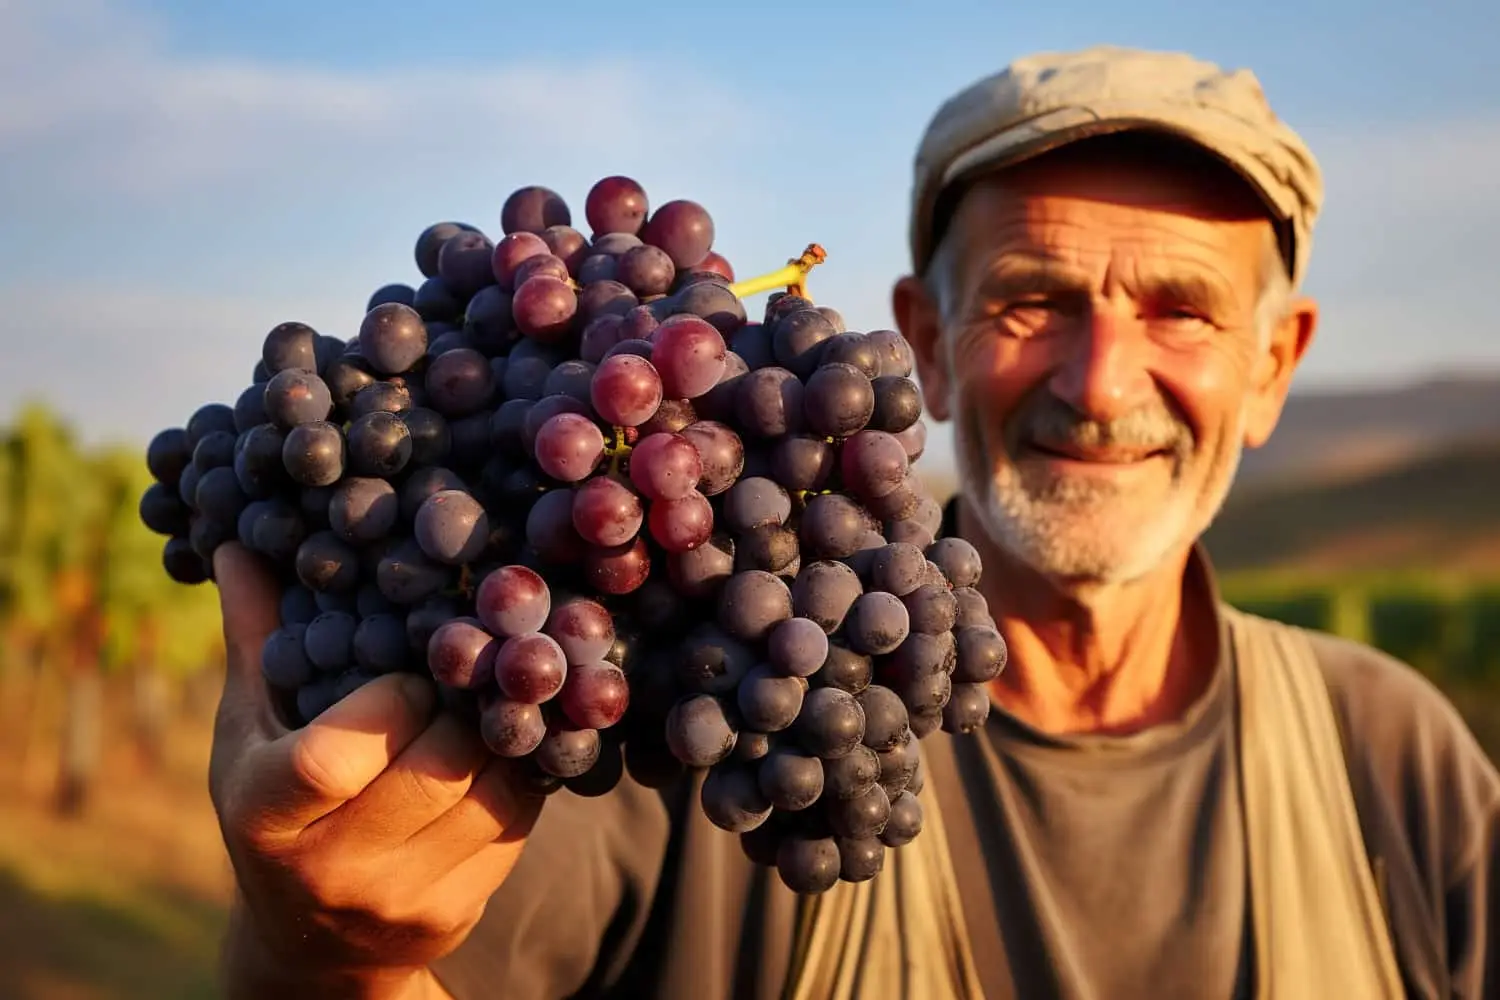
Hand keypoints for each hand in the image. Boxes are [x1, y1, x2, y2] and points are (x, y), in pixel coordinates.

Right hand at [207, 543, 541, 998]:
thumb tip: (238, 542)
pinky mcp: (454, 915)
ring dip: (511, 732)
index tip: (412, 667)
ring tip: (508, 692)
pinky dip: (528, 773)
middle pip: (435, 767)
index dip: (391, 701)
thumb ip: (256, 640)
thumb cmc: (275, 810)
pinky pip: (519, 824)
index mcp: (263, 813)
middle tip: (482, 663)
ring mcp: (398, 900)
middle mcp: (330, 869)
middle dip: (466, 705)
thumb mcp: (250, 729)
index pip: (335, 757)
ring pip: (491, 792)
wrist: (314, 947)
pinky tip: (518, 741)